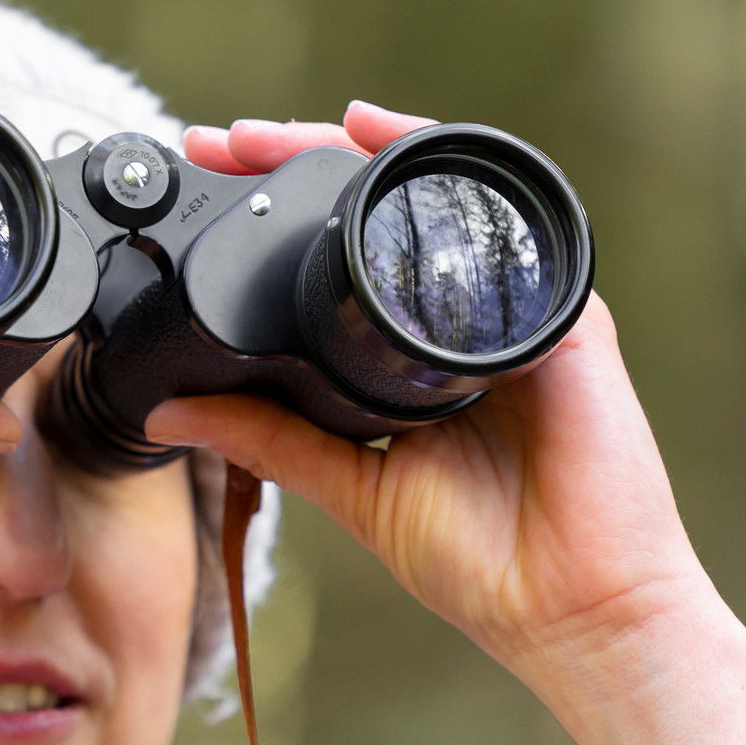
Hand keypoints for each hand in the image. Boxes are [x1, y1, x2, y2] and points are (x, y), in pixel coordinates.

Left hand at [158, 105, 745, 744]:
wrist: (575, 612)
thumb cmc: (487, 562)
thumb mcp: (353, 486)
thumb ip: (270, 440)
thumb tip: (171, 410)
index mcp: (421, 353)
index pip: (346, 256)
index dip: (280, 213)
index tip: (209, 182)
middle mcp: (471, 316)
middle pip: (388, 208)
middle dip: (303, 159)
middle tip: (224, 140)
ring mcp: (519, 309)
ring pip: (440, 196)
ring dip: (364, 149)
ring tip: (287, 133)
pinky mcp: (564, 317)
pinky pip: (506, 224)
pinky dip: (444, 172)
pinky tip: (389, 147)